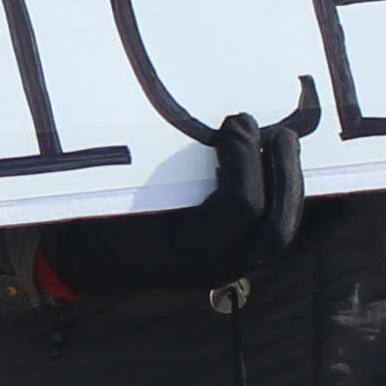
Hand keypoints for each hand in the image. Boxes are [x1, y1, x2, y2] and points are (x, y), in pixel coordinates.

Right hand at [36, 89, 313, 296]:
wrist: (94, 256)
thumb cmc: (102, 208)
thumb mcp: (120, 184)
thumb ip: (162, 158)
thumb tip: (214, 116)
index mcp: (179, 248)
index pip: (237, 208)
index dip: (245, 160)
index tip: (234, 123)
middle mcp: (210, 266)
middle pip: (273, 231)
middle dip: (285, 174)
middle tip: (279, 132)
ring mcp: (226, 269)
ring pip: (280, 233)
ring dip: (290, 183)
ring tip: (282, 142)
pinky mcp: (235, 260)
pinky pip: (271, 229)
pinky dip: (280, 193)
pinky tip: (275, 162)